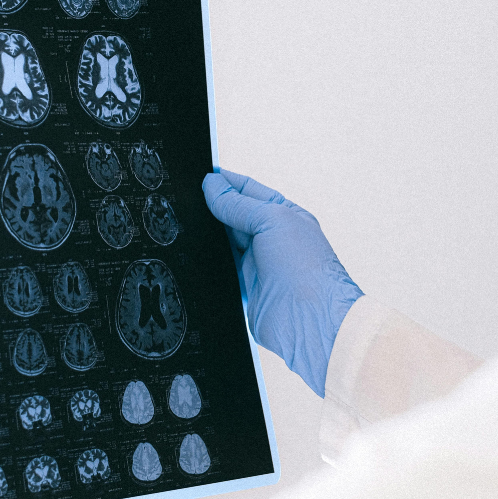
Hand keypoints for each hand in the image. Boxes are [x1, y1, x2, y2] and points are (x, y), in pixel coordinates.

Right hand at [203, 170, 362, 396]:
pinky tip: (194, 253)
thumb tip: (212, 185)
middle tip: (187, 199)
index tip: (201, 176)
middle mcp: (272, 238)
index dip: (225, 183)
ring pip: (223, 242)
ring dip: (209, 235)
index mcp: (284, 215)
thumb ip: (239, 204)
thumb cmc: (307, 270)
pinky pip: (219, 269)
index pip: (248, 191)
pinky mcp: (244, 288)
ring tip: (187, 223)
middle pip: (233, 216)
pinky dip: (208, 262)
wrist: (310, 322)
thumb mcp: (272, 220)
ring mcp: (257, 264)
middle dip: (213, 207)